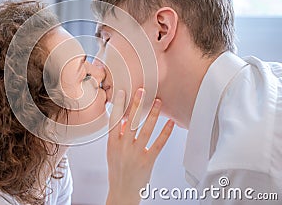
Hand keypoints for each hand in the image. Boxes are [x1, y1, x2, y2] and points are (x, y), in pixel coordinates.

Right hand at [106, 88, 173, 204]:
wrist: (122, 191)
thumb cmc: (117, 170)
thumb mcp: (112, 152)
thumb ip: (118, 136)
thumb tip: (126, 121)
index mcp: (112, 143)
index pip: (115, 120)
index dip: (119, 106)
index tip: (123, 92)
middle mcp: (123, 147)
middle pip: (131, 122)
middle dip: (137, 105)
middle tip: (143, 91)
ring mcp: (135, 154)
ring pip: (146, 130)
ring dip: (153, 115)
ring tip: (158, 102)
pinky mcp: (147, 161)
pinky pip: (158, 144)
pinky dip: (165, 133)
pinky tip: (170, 124)